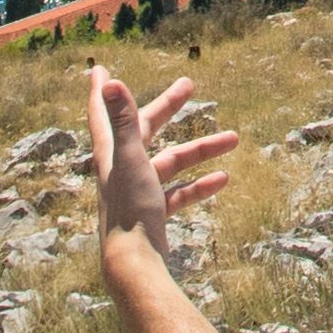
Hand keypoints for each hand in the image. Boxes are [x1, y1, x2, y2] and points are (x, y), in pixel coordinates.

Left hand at [89, 69, 235, 242]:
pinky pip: (179, 193)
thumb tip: (111, 79)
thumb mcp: (131, 158)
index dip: (101, 92)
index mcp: (110, 154)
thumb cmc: (129, 209)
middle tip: (189, 85)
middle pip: (144, 130)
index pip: (102, 114)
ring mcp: (138, 192)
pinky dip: (198, 185)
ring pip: (171, 162)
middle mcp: (120, 170)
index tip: (98, 70)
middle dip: (167, 107)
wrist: (134, 262)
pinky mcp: (152, 214)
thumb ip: (123, 119)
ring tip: (233, 138)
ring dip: (200, 150)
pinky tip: (222, 178)